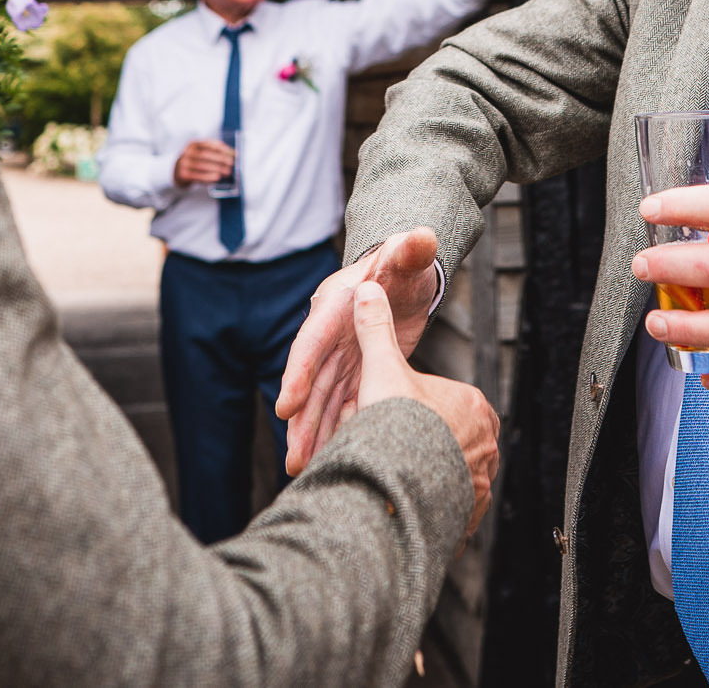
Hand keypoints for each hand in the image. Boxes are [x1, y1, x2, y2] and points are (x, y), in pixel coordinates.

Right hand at [173, 140, 234, 186]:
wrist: (177, 172)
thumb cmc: (195, 162)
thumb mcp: (201, 154)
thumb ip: (215, 153)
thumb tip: (234, 155)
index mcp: (193, 144)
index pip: (209, 144)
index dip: (222, 148)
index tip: (233, 154)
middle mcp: (187, 152)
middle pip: (205, 154)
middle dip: (220, 159)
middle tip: (231, 164)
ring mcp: (183, 164)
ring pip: (202, 165)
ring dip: (216, 169)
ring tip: (227, 172)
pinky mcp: (183, 175)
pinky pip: (197, 176)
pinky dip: (209, 177)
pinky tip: (217, 178)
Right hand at [276, 226, 440, 475]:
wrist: (403, 276)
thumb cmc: (404, 263)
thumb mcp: (408, 255)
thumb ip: (411, 250)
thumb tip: (422, 237)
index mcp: (337, 305)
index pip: (312, 341)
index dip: (298, 374)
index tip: (286, 406)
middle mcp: (332, 334)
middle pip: (313, 382)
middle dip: (303, 422)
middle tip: (295, 460)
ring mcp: (342, 356)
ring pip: (324, 401)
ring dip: (315, 435)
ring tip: (306, 472)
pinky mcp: (357, 372)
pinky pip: (344, 406)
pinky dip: (339, 431)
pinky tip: (337, 461)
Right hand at [352, 279, 498, 532]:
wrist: (400, 484)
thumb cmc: (396, 421)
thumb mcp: (382, 368)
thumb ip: (377, 329)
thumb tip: (368, 287)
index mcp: (472, 404)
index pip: (442, 402)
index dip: (410, 408)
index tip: (391, 416)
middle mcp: (487, 443)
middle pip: (446, 440)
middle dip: (421, 445)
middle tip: (391, 449)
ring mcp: (481, 480)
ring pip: (451, 475)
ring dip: (428, 478)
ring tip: (399, 479)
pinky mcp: (471, 513)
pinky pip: (453, 508)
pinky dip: (433, 506)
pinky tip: (411, 504)